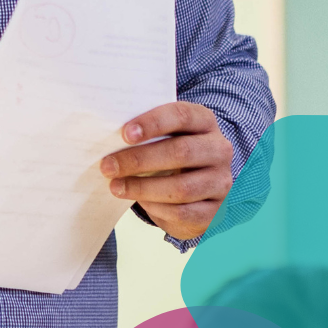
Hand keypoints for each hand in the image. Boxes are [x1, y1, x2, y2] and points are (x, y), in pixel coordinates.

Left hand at [102, 101, 233, 240]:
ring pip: (181, 187)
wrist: (196, 191)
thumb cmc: (169, 156)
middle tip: (108, 166)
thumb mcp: (162, 139)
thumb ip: (143, 134)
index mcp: (204, 122)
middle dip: (139, 160)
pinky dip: (156, 208)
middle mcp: (219, 150)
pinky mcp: (217, 210)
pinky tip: (140, 202)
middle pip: (181, 152)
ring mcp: (221, 181)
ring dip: (142, 188)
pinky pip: (183, 212)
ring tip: (115, 186)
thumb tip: (105, 138)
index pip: (182, 115)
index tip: (124, 134)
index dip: (153, 123)